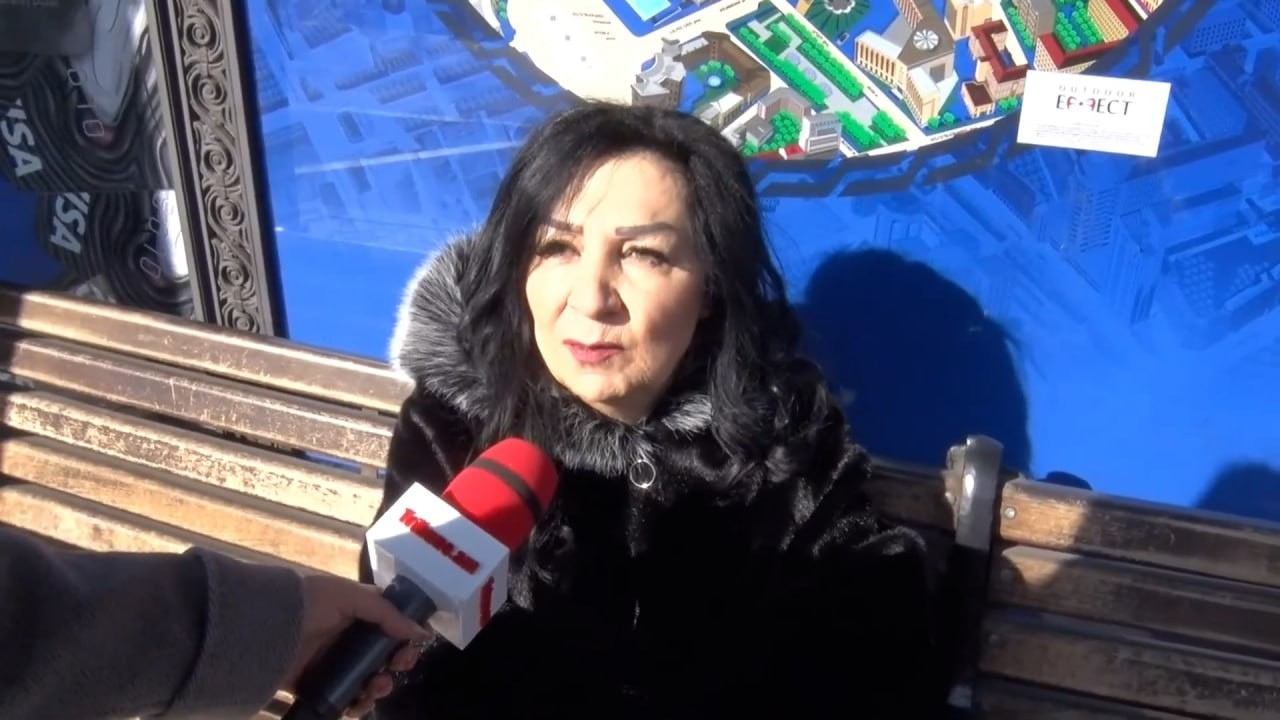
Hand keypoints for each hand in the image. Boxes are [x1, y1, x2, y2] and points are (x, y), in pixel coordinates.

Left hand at [283, 575, 432, 716]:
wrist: (264, 628)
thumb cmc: (309, 603)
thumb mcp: (348, 597)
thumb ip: (386, 613)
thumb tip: (421, 632)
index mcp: (356, 613)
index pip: (389, 624)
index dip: (405, 635)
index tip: (414, 645)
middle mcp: (346, 638)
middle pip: (383, 656)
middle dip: (396, 664)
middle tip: (398, 667)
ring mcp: (333, 664)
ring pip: (367, 680)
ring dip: (379, 686)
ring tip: (375, 687)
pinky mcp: (318, 686)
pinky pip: (344, 699)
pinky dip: (356, 704)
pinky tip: (359, 703)